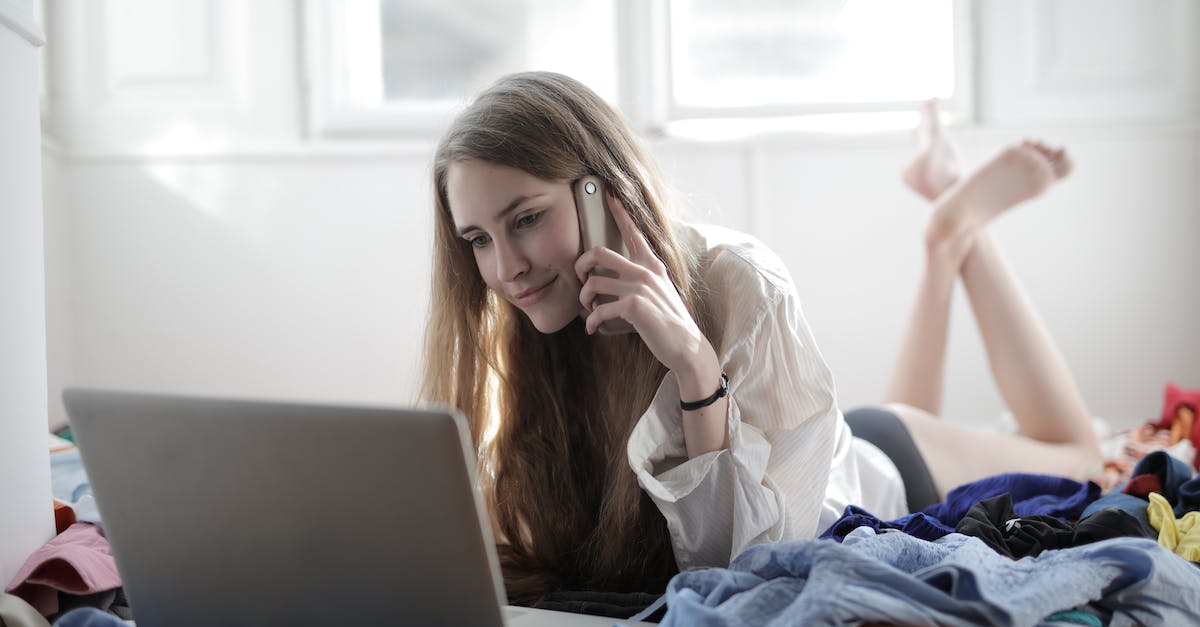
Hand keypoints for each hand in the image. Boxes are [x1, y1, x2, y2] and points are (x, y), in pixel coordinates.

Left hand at [574, 192, 717, 387]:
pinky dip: (592, 321)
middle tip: (581, 279)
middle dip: (581, 265)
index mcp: (651, 264)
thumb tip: (606, 283)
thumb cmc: (666, 322)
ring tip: (588, 312)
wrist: (685, 346)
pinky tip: (592, 329)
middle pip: (598, 252)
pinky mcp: (634, 306)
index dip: (619, 212)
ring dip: (584, 300)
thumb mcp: (657, 293)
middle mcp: (645, 271)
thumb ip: (636, 282)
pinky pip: (599, 309)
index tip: (609, 194)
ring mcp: (640, 287)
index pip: (633, 232)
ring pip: (593, 283)